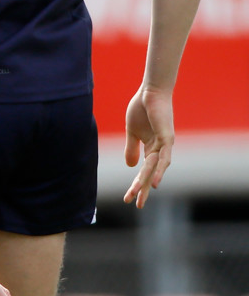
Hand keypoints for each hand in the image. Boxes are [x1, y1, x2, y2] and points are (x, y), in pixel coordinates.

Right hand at [123, 86, 173, 208]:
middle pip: (149, 174)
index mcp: (150, 148)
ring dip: (146, 182)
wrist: (150, 91)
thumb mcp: (132, 132)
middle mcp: (159, 150)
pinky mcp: (167, 139)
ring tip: (141, 197)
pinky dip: (159, 170)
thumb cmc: (141, 108)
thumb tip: (130, 167)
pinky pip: (163, 158)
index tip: (128, 199)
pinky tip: (154, 182)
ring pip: (154, 168)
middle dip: (141, 189)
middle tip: (135, 204)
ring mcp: (164, 145)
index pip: (142, 171)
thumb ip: (131, 148)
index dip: (135, 185)